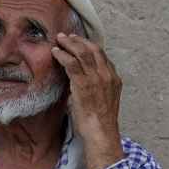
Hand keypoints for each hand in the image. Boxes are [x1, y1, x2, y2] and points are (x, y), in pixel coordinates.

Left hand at [51, 33, 124, 168]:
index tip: (79, 42)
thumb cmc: (98, 123)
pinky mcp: (83, 84)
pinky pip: (71, 63)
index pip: (102, 56)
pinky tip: (55, 53)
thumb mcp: (100, 101)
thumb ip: (92, 89)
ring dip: (69, 44)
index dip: (90, 46)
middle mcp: (107, 75)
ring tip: (59, 39)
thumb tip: (77, 85)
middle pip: (93, 49)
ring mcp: (96, 78)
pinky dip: (62, 55)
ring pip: (82, 53)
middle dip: (79, 40)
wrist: (101, 133)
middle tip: (68, 36)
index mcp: (114, 79)